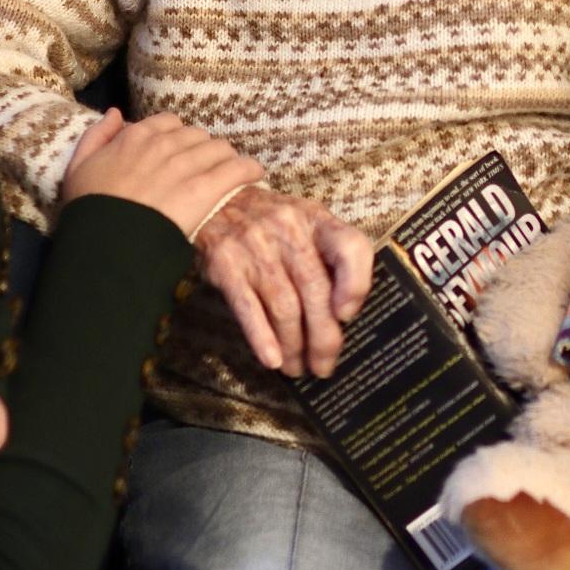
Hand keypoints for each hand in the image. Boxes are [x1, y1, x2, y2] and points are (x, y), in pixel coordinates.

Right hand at [62, 109, 263, 235]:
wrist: (108, 240)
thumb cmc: (90, 208)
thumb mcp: (79, 166)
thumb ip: (97, 135)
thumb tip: (116, 113)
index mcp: (136, 136)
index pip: (170, 123)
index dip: (179, 139)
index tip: (182, 154)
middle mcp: (164, 145)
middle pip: (199, 136)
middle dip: (204, 151)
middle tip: (207, 169)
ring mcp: (187, 165)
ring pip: (221, 149)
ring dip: (227, 160)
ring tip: (231, 174)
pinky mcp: (207, 188)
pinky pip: (239, 169)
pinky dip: (250, 170)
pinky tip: (255, 175)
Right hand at [195, 187, 373, 377]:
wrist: (213, 200)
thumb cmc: (273, 224)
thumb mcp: (307, 224)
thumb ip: (331, 259)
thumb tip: (345, 314)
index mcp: (317, 219)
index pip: (350, 246)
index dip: (355, 285)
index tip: (347, 316)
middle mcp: (289, 230)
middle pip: (315, 290)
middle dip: (323, 337)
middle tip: (324, 366)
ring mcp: (255, 246)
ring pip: (284, 306)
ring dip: (294, 345)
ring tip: (297, 368)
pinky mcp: (225, 264)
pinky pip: (248, 308)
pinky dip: (262, 338)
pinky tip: (272, 360)